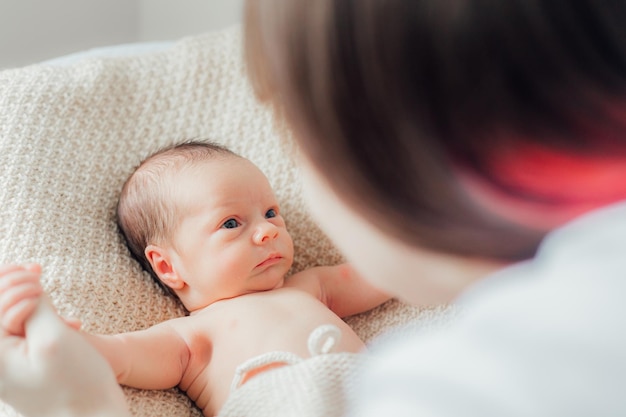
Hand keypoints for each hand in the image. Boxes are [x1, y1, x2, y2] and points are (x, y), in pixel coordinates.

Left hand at [0, 266, 130, 416]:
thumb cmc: (77, 385)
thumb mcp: (54, 337)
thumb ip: (33, 304)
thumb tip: (24, 281)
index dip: (10, 279)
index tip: (37, 270)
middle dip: (12, 284)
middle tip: (37, 270)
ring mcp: (5, 366)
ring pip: (7, 318)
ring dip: (25, 298)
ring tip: (45, 289)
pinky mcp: (19, 366)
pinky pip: (19, 332)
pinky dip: (34, 317)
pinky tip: (59, 318)